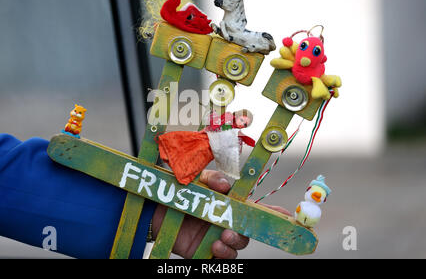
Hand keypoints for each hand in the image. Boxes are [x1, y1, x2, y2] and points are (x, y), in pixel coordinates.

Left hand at [151, 170, 290, 258]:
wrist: (151, 207)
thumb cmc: (174, 189)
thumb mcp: (193, 179)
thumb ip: (209, 178)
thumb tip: (225, 185)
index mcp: (226, 202)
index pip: (252, 208)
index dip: (272, 212)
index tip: (286, 215)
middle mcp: (224, 220)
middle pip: (247, 229)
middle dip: (248, 231)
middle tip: (232, 230)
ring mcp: (214, 236)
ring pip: (237, 244)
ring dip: (235, 243)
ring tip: (221, 239)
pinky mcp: (203, 251)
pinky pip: (221, 258)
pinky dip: (224, 255)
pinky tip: (215, 248)